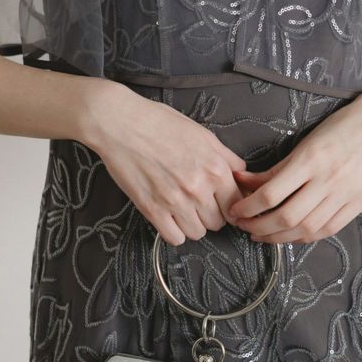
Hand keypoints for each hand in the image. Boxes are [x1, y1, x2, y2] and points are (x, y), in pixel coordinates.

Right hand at [83, 81, 248, 245]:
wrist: (120, 124)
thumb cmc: (159, 122)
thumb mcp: (201, 134)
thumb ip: (225, 157)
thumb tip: (240, 175)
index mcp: (215, 169)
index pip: (236, 204)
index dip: (228, 203)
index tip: (220, 202)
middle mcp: (198, 189)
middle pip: (218, 222)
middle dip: (210, 213)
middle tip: (197, 201)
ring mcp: (175, 202)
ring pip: (198, 233)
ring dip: (192, 223)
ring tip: (181, 208)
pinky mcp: (152, 210)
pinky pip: (175, 238)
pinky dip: (173, 231)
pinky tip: (168, 216)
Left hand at [226, 88, 361, 244]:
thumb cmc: (342, 126)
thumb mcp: (306, 141)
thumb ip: (277, 166)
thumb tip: (242, 181)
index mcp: (311, 159)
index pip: (271, 194)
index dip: (248, 207)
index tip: (234, 210)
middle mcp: (329, 179)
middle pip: (286, 217)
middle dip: (258, 226)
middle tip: (241, 226)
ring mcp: (346, 194)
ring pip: (306, 228)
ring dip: (278, 236)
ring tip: (259, 234)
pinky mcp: (359, 203)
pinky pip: (328, 229)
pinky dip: (304, 237)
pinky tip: (288, 236)